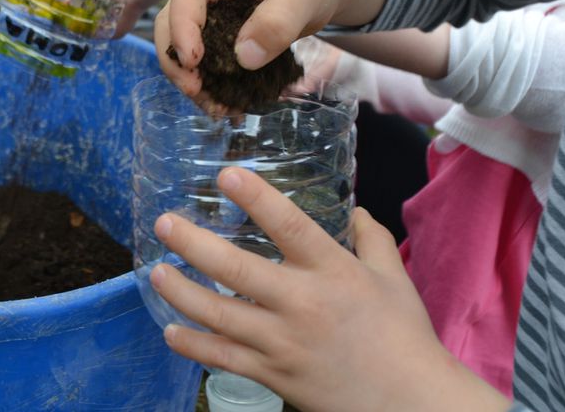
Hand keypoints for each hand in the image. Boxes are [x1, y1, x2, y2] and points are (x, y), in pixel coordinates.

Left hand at [149, 167, 509, 411]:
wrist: (409, 403)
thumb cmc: (404, 336)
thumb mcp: (395, 279)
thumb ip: (372, 239)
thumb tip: (355, 211)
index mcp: (332, 272)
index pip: (289, 226)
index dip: (256, 198)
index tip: (227, 174)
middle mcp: (301, 304)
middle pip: (236, 270)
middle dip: (193, 244)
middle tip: (164, 224)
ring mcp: (282, 343)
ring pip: (218, 316)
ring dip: (181, 292)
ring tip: (155, 273)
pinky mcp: (273, 375)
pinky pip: (223, 359)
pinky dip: (193, 345)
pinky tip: (171, 329)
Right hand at [154, 0, 392, 99]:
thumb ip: (277, 22)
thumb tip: (244, 60)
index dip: (182, 29)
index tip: (194, 63)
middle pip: (172, 20)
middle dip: (176, 59)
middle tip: (195, 91)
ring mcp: (215, 8)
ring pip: (185, 43)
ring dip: (193, 78)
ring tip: (215, 108)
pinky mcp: (226, 30)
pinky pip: (210, 57)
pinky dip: (214, 82)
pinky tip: (229, 104)